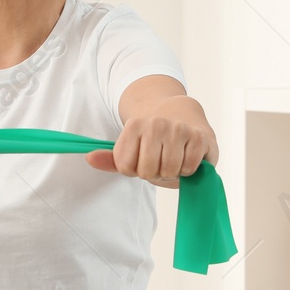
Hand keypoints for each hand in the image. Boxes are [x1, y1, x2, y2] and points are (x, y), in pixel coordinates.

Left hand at [84, 97, 218, 186]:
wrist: (184, 116)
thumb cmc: (155, 142)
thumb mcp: (131, 150)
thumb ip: (111, 160)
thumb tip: (89, 159)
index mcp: (134, 126)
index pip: (127, 168)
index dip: (136, 171)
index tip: (143, 160)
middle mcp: (155, 124)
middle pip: (148, 171)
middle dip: (155, 173)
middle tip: (161, 162)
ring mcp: (179, 129)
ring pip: (169, 170)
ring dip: (173, 172)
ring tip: (175, 159)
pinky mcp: (200, 137)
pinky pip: (189, 168)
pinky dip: (189, 170)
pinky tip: (188, 157)